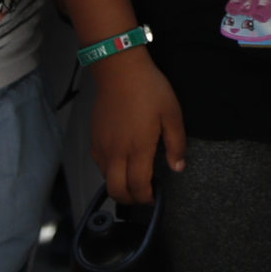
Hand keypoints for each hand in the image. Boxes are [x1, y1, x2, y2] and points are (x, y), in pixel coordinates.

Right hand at [90, 51, 185, 205]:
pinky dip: (109, 172)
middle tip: (143, 195)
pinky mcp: (93, 139)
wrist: (120, 71)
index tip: (154, 198)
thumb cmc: (149, 90)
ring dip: (119, 186)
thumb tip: (177, 167)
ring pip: (106, 179)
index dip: (146, 198)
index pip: (138, 186)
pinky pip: (99, 165)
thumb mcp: (172, 114)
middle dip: (130, 200)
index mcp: (138, 149)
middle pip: (116, 191)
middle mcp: (116, 153)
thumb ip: (175, 144)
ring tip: (134, 180)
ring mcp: (102, 147)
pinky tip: (121, 163)